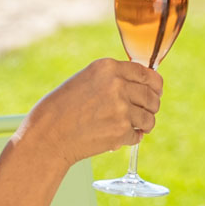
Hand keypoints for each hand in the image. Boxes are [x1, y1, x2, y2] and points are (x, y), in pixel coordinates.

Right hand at [28, 58, 161, 163]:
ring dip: (144, 125)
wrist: (47, 135)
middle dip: (152, 107)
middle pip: (152, 96)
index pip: (146, 73)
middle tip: (145, 114)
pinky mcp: (121, 131)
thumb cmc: (61, 109)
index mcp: (107, 67)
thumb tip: (143, 86)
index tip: (157, 91)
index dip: (155, 84)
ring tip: (133, 127)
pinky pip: (137, 135)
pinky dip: (131, 138)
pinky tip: (118, 138)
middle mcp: (117, 84)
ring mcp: (121, 108)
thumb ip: (111, 79)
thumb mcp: (85, 81)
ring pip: (149, 118)